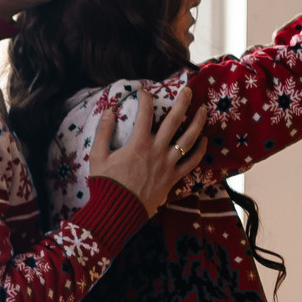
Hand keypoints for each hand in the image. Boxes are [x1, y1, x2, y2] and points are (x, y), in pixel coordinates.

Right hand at [90, 84, 208, 215]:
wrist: (118, 211)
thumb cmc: (106, 184)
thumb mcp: (98, 156)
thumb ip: (103, 132)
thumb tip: (109, 111)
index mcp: (139, 144)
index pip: (145, 113)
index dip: (145, 98)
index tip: (144, 91)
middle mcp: (157, 151)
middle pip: (174, 120)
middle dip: (182, 102)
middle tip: (188, 90)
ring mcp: (168, 164)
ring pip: (189, 139)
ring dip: (198, 122)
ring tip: (203, 110)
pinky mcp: (173, 178)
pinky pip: (191, 162)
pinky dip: (199, 151)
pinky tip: (204, 140)